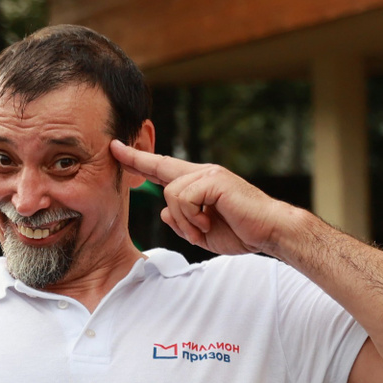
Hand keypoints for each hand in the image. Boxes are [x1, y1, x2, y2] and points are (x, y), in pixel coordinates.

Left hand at [110, 142, 304, 257]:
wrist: (270, 232)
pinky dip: (191, 218)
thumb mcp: (201, 234)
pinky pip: (183, 198)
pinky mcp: (214, 180)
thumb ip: (182, 224)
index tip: (118, 151)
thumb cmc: (241, 233)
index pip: (164, 170)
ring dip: (183, 221)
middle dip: (135, 159)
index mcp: (198, 184)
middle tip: (112, 147)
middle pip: (161, 166)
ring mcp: (208, 174)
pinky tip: (206, 225)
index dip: (140, 162)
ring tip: (201, 231)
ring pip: (171, 194)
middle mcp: (202, 174)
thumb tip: (163, 212)